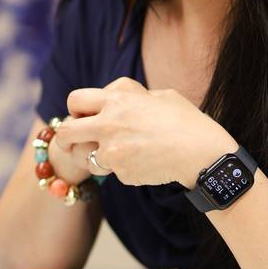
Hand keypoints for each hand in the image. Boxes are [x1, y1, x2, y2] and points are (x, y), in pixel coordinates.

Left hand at [55, 77, 235, 187]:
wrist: (202, 153)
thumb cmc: (185, 121)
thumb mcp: (159, 95)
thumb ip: (130, 95)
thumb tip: (111, 96)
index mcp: (117, 101)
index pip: (74, 100)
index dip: (75, 109)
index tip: (81, 116)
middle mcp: (108, 125)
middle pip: (65, 132)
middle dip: (64, 138)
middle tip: (71, 143)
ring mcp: (113, 152)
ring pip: (85, 158)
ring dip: (95, 157)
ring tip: (117, 154)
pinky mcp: (121, 173)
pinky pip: (112, 172)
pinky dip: (123, 169)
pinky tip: (144, 163)